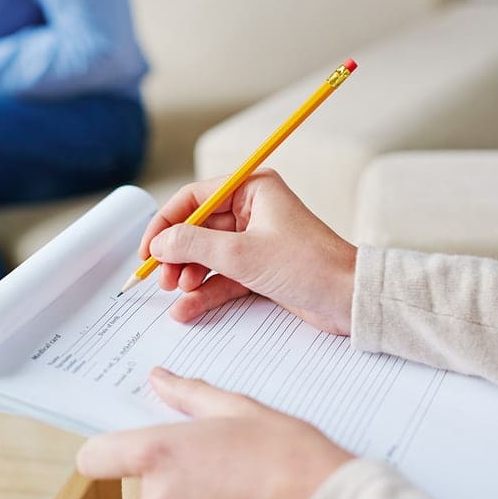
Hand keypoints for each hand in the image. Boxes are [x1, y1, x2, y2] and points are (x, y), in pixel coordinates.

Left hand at [78, 368, 351, 498]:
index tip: (127, 443)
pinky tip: (235, 495)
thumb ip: (190, 394)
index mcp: (159, 453)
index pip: (94, 458)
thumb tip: (161, 380)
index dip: (107, 450)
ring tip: (229, 474)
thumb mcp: (237, 408)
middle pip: (136, 480)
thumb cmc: (287, 454)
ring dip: (185, 490)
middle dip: (165, 468)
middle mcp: (157, 497)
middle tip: (209, 454)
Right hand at [139, 169, 356, 334]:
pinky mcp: (261, 268)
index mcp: (252, 189)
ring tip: (176, 294)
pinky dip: (205, 291)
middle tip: (161, 279)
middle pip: (197, 228)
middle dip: (177, 255)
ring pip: (208, 255)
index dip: (165, 223)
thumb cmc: (308, 266)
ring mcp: (256, 240)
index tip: (147, 250)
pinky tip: (187, 309)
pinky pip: (223, 276)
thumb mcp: (241, 254)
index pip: (193, 198)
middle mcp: (253, 210)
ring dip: (188, 275)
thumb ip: (193, 245)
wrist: (349, 300)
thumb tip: (159, 243)